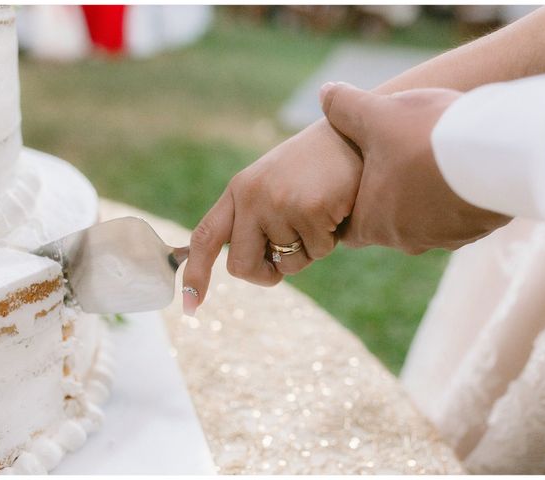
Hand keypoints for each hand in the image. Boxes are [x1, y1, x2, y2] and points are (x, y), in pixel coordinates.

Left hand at [181, 120, 362, 314]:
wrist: (354, 129)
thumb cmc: (316, 165)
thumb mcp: (275, 185)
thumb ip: (256, 220)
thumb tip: (247, 267)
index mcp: (239, 190)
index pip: (205, 236)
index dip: (195, 274)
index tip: (190, 307)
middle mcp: (251, 196)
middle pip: (241, 267)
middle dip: (265, 274)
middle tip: (288, 258)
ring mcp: (278, 202)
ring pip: (289, 264)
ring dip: (309, 250)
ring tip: (321, 212)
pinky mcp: (308, 208)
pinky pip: (318, 252)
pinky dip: (331, 239)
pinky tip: (337, 208)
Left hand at [320, 83, 510, 253]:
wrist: (496, 155)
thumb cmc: (425, 139)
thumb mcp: (377, 116)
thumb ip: (346, 107)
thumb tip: (324, 93)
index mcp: (373, 223)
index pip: (350, 230)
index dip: (351, 206)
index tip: (358, 184)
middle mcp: (406, 240)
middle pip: (389, 223)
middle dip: (390, 198)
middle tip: (397, 165)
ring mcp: (444, 237)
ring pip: (426, 220)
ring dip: (426, 196)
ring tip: (434, 160)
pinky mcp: (477, 229)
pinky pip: (460, 215)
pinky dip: (457, 195)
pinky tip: (465, 168)